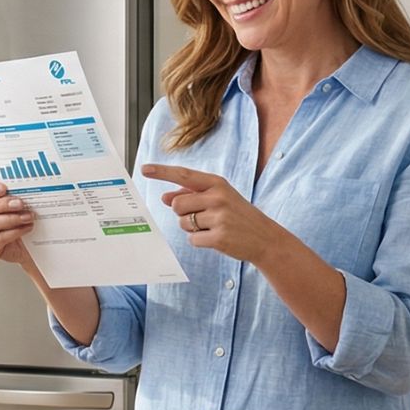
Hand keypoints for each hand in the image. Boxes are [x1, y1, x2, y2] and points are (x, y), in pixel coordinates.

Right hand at [0, 180, 35, 267]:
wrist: (26, 245)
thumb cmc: (20, 223)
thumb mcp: (18, 206)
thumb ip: (16, 196)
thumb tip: (25, 189)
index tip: (4, 189)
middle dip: (4, 204)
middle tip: (20, 204)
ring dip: (12, 219)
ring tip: (27, 217)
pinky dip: (14, 232)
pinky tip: (25, 228)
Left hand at [142, 163, 285, 264]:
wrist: (265, 238)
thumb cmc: (238, 216)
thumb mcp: (219, 199)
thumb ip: (192, 195)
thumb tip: (165, 197)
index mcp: (217, 184)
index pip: (184, 175)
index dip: (162, 172)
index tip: (144, 169)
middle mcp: (218, 197)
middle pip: (177, 204)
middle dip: (183, 213)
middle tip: (203, 217)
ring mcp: (219, 217)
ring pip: (183, 223)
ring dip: (192, 228)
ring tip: (213, 227)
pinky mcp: (219, 237)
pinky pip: (192, 239)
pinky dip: (200, 241)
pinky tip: (216, 238)